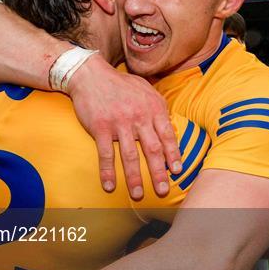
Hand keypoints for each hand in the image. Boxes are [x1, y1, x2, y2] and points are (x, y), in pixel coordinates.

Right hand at [66, 54, 181, 198]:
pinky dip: (107, 172)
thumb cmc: (120, 84)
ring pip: (130, 156)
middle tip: (163, 191)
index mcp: (153, 107)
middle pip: (152, 150)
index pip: (167, 135)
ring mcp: (119, 123)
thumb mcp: (146, 89)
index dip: (173, 155)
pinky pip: (106, 154)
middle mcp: (139, 116)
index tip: (177, 171)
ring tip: (138, 194)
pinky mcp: (100, 127)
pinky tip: (109, 186)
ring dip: (134, 178)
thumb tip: (170, 126)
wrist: (91, 75)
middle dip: (158, 173)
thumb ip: (158, 107)